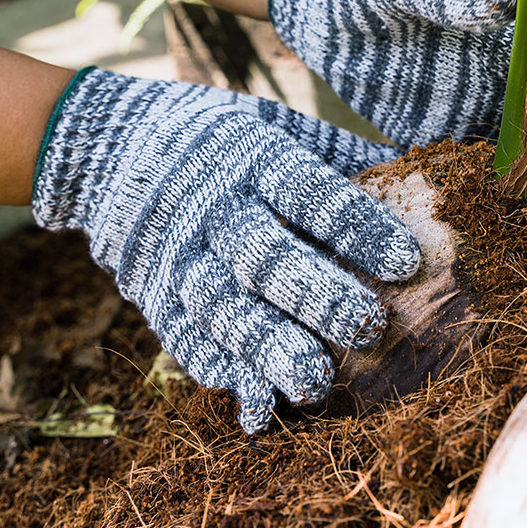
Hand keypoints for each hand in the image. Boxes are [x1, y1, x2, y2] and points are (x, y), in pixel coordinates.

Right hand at [32, 67, 419, 432]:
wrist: (110, 147)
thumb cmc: (222, 139)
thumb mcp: (275, 123)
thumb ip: (337, 153)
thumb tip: (416, 173)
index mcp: (251, 155)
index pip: (307, 192)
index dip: (356, 227)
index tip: (406, 262)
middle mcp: (211, 207)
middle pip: (262, 255)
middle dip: (317, 295)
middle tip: (369, 328)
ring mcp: (175, 254)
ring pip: (220, 306)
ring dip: (268, 349)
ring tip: (315, 386)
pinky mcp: (151, 293)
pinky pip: (183, 338)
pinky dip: (220, 372)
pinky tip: (258, 404)